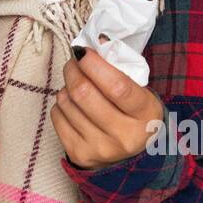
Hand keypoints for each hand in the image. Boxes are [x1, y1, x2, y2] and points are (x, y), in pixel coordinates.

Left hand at [51, 45, 166, 169]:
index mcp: (145, 115)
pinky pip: (57, 116)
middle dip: (73, 69)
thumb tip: (91, 46)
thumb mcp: (142, 93)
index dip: (95, 65)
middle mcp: (124, 136)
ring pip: (67, 102)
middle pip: (84, 93)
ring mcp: (101, 148)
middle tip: (74, 61)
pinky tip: (73, 104)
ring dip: (66, 86)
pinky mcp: (80, 154)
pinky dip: (61, 103)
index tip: (83, 51)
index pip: (117, 86)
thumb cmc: (135, 114)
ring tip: (76, 83)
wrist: (133, 156)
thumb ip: (120, 70)